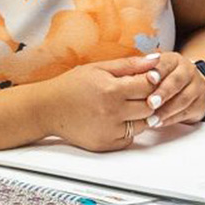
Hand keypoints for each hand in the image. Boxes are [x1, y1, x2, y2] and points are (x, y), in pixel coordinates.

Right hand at [33, 55, 161, 151]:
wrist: (47, 109)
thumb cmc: (72, 85)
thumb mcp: (99, 68)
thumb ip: (130, 64)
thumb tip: (156, 59)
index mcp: (111, 90)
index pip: (149, 86)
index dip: (153, 80)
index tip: (150, 77)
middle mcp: (112, 113)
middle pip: (150, 107)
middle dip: (151, 98)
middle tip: (141, 92)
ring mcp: (109, 131)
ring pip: (144, 124)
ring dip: (142, 115)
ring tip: (128, 104)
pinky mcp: (105, 144)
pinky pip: (130, 139)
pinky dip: (130, 129)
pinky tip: (118, 118)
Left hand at [142, 52, 204, 127]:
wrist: (187, 87)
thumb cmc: (162, 79)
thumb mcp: (151, 71)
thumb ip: (139, 72)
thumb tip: (122, 77)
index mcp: (173, 60)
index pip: (165, 64)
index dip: (157, 72)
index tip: (149, 79)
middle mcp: (187, 70)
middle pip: (176, 81)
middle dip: (163, 93)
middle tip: (151, 103)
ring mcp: (196, 87)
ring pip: (183, 99)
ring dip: (166, 110)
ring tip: (152, 119)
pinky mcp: (199, 103)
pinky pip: (186, 112)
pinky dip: (172, 119)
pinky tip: (160, 123)